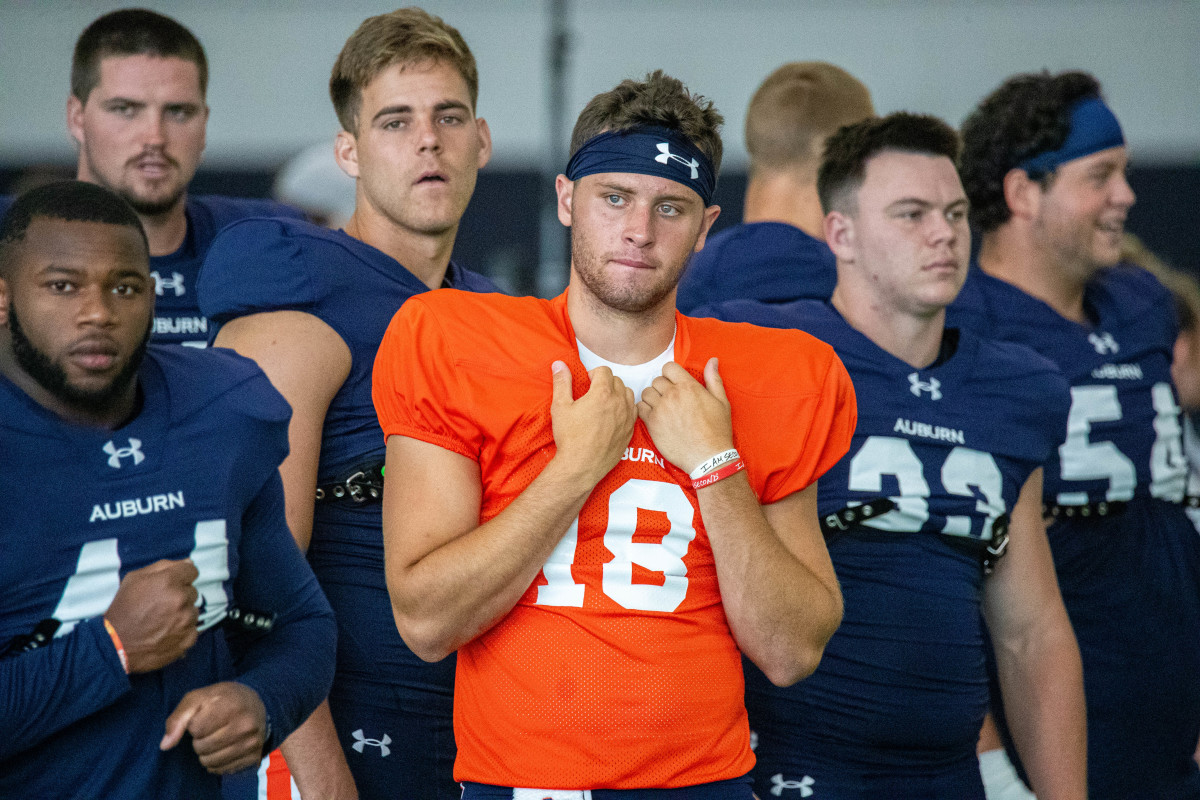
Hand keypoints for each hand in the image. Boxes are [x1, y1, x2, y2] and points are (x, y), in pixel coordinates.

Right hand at [104, 559, 199, 672]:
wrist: (115, 644)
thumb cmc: (123, 608)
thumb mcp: (135, 578)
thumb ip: (163, 566)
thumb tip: (188, 562)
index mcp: (169, 581)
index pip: (192, 571)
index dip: (182, 576)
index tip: (173, 584)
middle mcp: (182, 599)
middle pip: (192, 591)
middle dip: (180, 595)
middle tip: (162, 605)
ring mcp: (186, 620)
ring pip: (193, 611)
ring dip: (183, 613)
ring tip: (163, 620)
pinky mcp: (188, 639)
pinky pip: (193, 629)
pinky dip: (183, 630)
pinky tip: (167, 632)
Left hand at [160, 682, 267, 774]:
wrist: (258, 704)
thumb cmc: (223, 699)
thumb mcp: (198, 698)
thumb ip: (178, 718)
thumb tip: (165, 745)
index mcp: (232, 706)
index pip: (196, 728)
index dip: (195, 724)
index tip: (205, 716)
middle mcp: (245, 726)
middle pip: (202, 748)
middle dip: (200, 740)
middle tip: (211, 729)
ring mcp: (252, 743)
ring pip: (210, 762)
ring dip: (206, 753)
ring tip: (216, 738)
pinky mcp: (254, 757)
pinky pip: (222, 770)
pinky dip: (217, 762)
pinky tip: (224, 748)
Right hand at [549, 360, 635, 485]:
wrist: (581, 466)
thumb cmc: (570, 437)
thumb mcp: (560, 407)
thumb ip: (562, 382)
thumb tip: (559, 364)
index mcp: (602, 393)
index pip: (605, 371)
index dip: (594, 374)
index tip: (587, 383)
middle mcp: (619, 403)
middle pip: (617, 381)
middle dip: (605, 383)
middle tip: (592, 394)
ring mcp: (627, 417)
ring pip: (628, 394)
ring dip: (617, 394)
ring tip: (604, 403)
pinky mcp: (630, 430)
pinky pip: (633, 411)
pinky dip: (625, 408)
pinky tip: (613, 416)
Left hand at [638, 358, 733, 473]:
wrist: (708, 457)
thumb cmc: (717, 430)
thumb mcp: (721, 401)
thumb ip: (713, 379)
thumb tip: (712, 360)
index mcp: (688, 386)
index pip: (668, 367)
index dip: (671, 374)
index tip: (676, 384)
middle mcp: (672, 395)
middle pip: (656, 380)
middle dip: (663, 387)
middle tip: (671, 399)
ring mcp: (660, 409)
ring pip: (646, 393)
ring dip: (653, 398)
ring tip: (662, 407)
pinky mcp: (652, 424)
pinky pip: (639, 408)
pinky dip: (644, 410)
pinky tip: (654, 416)